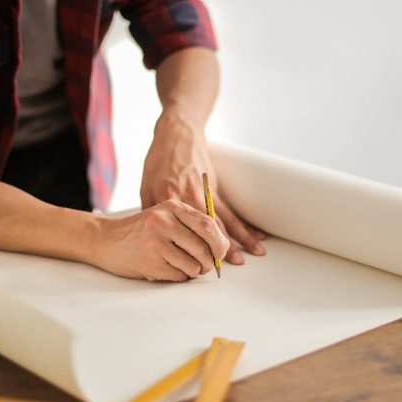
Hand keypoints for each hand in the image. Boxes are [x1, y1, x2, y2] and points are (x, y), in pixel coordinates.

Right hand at [94, 199, 228, 280]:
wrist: (105, 239)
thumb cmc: (142, 230)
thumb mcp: (165, 216)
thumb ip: (191, 225)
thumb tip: (224, 247)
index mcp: (172, 207)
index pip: (208, 225)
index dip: (220, 242)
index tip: (221, 253)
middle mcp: (164, 222)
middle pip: (204, 247)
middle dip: (210, 262)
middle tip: (205, 266)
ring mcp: (155, 242)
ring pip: (193, 265)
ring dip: (193, 271)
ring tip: (182, 266)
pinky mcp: (149, 262)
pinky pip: (179, 276)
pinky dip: (179, 276)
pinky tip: (167, 268)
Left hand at [140, 112, 265, 263]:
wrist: (176, 134)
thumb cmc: (158, 161)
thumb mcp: (145, 186)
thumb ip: (151, 212)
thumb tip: (153, 237)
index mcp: (168, 201)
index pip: (180, 232)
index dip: (190, 249)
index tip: (196, 266)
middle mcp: (188, 199)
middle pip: (205, 230)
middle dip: (218, 250)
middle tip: (228, 267)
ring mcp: (204, 193)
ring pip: (223, 221)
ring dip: (239, 239)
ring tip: (252, 255)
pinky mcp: (214, 188)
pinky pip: (231, 210)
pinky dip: (243, 224)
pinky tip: (255, 235)